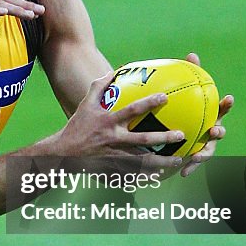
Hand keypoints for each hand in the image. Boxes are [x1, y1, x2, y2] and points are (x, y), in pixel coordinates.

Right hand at [56, 72, 185, 171]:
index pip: (131, 110)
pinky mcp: (113, 166)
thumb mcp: (85, 104)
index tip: (164, 97)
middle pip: (143, 139)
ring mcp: (115, 154)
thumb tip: (113, 72)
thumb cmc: (77, 125)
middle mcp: (114, 138)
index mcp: (108, 121)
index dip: (148, 103)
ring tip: (178, 160)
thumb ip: (99, 86)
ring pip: (142, 160)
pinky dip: (148, 174)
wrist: (64, 152)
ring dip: (161, 161)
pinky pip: (134, 171)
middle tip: (181, 135)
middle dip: (163, 137)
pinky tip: (160, 174)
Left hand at [179, 53, 233, 176]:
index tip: (228, 98)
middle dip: (219, 131)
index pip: (220, 108)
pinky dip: (190, 168)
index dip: (226, 104)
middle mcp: (210, 130)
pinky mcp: (196, 157)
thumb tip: (192, 54)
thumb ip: (189, 76)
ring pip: (209, 151)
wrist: (173, 133)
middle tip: (214, 130)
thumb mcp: (183, 94)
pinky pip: (194, 164)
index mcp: (210, 115)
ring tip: (197, 156)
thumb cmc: (183, 110)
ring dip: (205, 154)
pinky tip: (182, 174)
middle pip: (219, 132)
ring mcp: (205, 145)